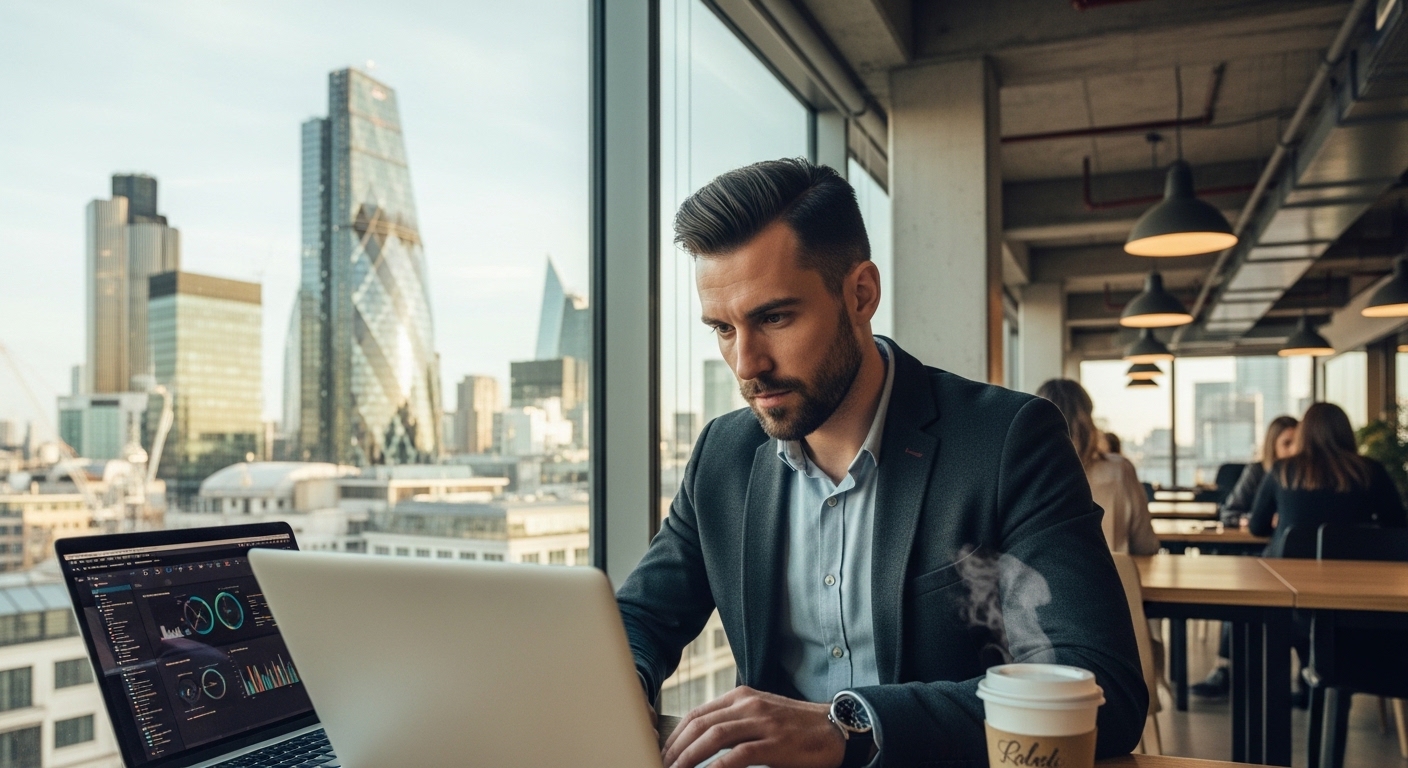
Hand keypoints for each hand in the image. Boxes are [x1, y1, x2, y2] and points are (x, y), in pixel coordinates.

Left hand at [661, 686, 844, 767]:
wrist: (836, 727)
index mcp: (742, 697)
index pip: (698, 714)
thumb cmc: (797, 727)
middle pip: (699, 724)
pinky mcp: (775, 744)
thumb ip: (735, 723)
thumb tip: (702, 742)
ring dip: (689, 757)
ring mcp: (762, 723)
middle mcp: (749, 705)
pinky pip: (738, 756)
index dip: (675, 735)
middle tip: (663, 765)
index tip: (664, 753)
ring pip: (713, 736)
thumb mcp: (761, 715)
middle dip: (676, 748)